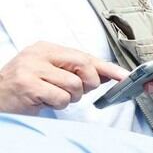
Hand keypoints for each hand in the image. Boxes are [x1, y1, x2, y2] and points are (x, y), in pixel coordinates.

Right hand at [0, 42, 128, 113]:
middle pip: (84, 66)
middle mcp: (38, 54)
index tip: (125, 76)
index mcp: (46, 48)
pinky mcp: (27, 84)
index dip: (108, 67)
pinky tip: (44, 101)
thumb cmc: (29, 87)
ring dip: (70, 97)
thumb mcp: (54, 74)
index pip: (85, 56)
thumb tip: (111, 75)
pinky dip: (58, 104)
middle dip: (89, 83)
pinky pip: (61, 98)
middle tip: (77, 91)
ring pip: (74, 85)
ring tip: (53, 96)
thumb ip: (79, 72)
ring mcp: (31, 68)